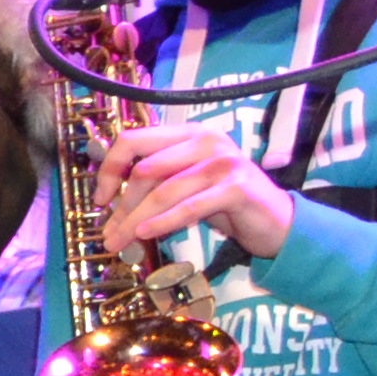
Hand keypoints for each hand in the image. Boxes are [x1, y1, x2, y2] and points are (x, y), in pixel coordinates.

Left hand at [96, 118, 292, 260]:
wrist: (276, 221)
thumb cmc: (224, 203)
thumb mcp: (184, 186)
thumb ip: (154, 183)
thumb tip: (108, 205)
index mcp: (187, 133)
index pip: (133, 140)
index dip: (110, 169)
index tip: (100, 199)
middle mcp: (205, 140)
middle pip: (145, 170)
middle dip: (122, 206)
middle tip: (109, 234)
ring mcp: (223, 161)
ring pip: (164, 191)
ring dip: (136, 220)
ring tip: (119, 242)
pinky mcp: (237, 186)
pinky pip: (189, 206)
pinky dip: (163, 222)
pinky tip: (146, 234)